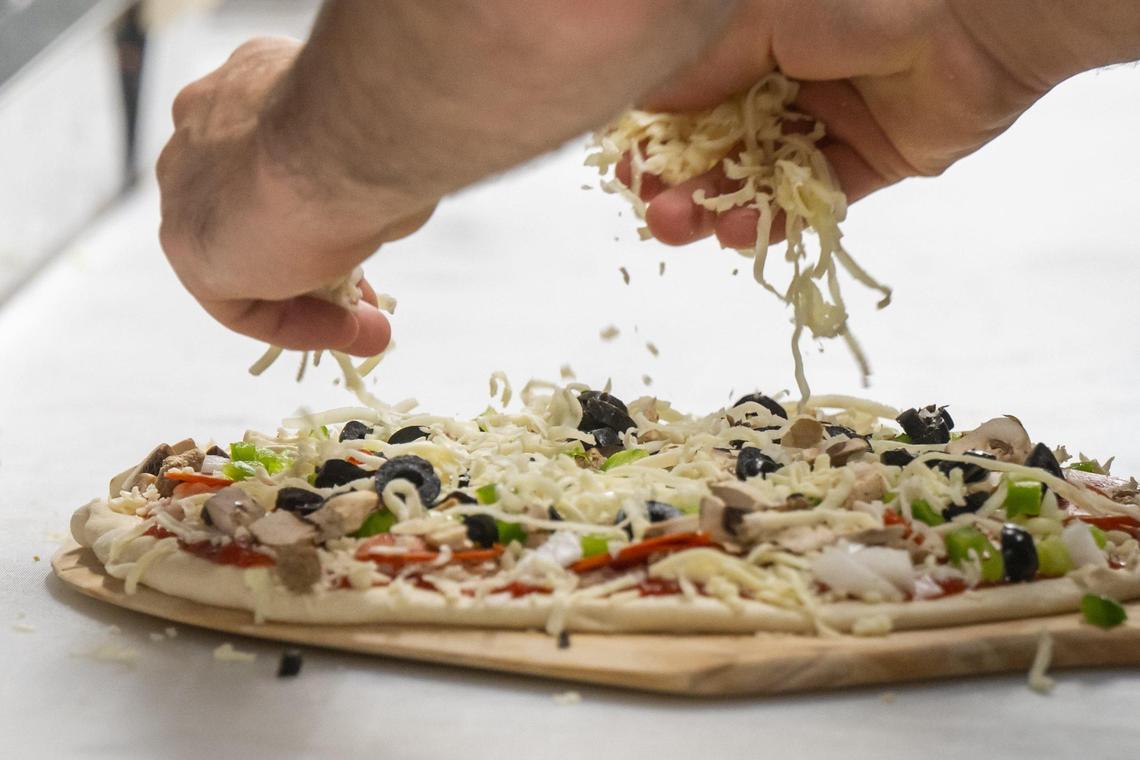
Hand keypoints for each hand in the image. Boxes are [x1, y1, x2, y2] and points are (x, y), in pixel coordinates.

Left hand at [157, 2, 738, 354]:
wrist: (346, 138)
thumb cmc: (395, 110)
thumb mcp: (414, 116)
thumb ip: (422, 114)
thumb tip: (524, 75)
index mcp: (253, 81)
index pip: (276, 155)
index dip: (329, 207)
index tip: (378, 242)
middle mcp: (208, 124)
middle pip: (259, 212)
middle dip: (320, 264)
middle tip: (374, 304)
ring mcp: (189, 185)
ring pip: (250, 259)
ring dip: (314, 302)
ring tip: (373, 330)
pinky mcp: (190, 245)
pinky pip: (239, 303)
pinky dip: (297, 327)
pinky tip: (355, 334)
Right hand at [622, 0, 1139, 247]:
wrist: (978, 17)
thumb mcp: (759, 18)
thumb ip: (702, 68)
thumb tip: (644, 104)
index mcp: (757, 38)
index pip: (691, 97)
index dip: (655, 135)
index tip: (623, 165)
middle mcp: (786, 81)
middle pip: (717, 145)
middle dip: (679, 179)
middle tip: (650, 207)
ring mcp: (825, 123)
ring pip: (756, 178)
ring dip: (714, 206)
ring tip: (681, 226)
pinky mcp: (865, 162)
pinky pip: (809, 200)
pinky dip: (774, 220)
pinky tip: (738, 232)